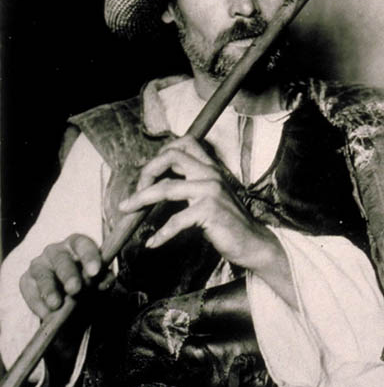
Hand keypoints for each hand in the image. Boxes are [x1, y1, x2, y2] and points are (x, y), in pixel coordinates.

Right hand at [19, 233, 104, 318]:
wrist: (69, 302)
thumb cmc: (87, 284)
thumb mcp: (98, 282)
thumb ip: (103, 279)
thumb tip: (105, 281)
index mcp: (77, 245)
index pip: (83, 245)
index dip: (89, 257)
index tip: (95, 272)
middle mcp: (56, 251)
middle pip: (61, 259)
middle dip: (68, 274)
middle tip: (75, 289)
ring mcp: (39, 264)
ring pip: (43, 274)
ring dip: (49, 290)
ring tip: (56, 305)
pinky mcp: (26, 280)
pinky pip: (30, 290)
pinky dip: (38, 303)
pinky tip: (47, 314)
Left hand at [119, 135, 297, 308]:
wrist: (253, 242)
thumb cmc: (229, 222)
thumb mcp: (211, 196)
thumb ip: (192, 185)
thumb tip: (160, 185)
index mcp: (210, 168)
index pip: (184, 143)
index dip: (161, 154)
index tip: (149, 175)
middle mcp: (210, 174)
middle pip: (170, 156)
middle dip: (147, 172)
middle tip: (135, 193)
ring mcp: (211, 191)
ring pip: (166, 187)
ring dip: (141, 199)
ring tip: (127, 210)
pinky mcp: (210, 212)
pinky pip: (176, 220)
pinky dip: (161, 233)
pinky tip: (152, 243)